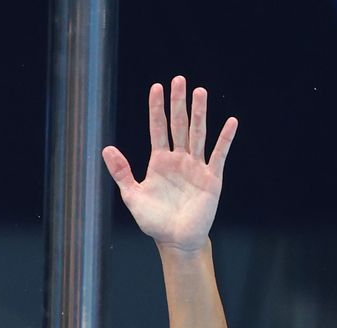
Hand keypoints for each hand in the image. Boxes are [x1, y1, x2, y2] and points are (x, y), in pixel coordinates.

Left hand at [102, 76, 236, 251]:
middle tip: (179, 79)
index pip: (158, 128)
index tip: (156, 87)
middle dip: (178, 103)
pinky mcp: (211, 178)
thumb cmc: (153, 220)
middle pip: (178, 125)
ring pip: (197, 134)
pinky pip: (219, 155)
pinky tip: (231, 122)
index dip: (156, 108)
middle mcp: (179, 159)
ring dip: (199, 113)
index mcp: (160, 161)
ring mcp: (196, 166)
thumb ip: (121, 172)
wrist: (175, 239)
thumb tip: (106, 148)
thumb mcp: (132, 195)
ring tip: (200, 91)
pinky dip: (225, 139)